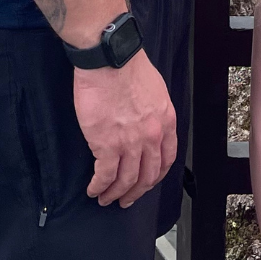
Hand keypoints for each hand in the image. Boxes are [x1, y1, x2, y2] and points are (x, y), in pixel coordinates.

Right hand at [74, 51, 177, 208]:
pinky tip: (93, 189)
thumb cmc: (127, 67)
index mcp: (165, 122)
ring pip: (126, 180)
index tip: (147, 182)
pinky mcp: (107, 145)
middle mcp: (152, 137)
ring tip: (106, 199)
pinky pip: (105, 176)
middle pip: (147, 176)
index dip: (155, 176)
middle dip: (136, 192)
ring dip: (116, 194)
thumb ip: (154, 112)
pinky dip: (99, 186)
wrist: (109, 60)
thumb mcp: (155, 90)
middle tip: (126, 199)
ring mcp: (130, 143)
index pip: (166, 159)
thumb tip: (146, 123)